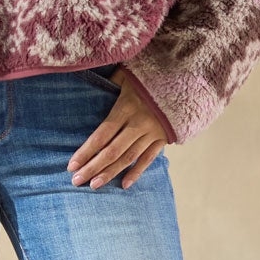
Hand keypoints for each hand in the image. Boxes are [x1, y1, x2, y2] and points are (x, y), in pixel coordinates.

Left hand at [68, 70, 168, 190]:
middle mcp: (138, 123)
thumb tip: (91, 85)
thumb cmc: (152, 75)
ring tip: (94, 185)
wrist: (187, 80)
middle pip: (112, 151)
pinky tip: (124, 185)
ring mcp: (152, 133)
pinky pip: (148, 158)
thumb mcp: (129, 74)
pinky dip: (136, 172)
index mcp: (126, 107)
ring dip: (110, 173)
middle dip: (93, 167)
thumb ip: (111, 82)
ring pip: (128, 158)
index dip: (86, 151)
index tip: (72, 165)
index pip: (102, 135)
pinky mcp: (163, 138)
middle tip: (76, 181)